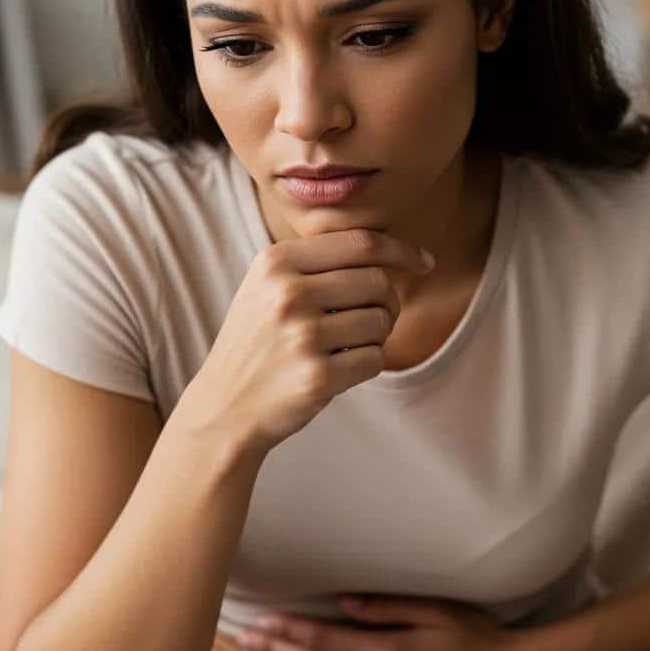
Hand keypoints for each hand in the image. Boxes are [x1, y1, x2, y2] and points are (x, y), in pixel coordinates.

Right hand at [190, 228, 435, 459]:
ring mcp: (302, 336)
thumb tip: (399, 252)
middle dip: (388, 302)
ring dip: (376, 337)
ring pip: (381, 322)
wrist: (224, 408)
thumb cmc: (260, 344)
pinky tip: (337, 371)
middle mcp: (288, 294)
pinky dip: (367, 365)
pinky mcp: (317, 376)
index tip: (425, 262)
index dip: (402, 250)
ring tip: (343, 348)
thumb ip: (320, 263)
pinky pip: (375, 359)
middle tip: (372, 320)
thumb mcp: (269, 288)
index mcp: (276, 262)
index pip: (361, 242)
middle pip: (379, 282)